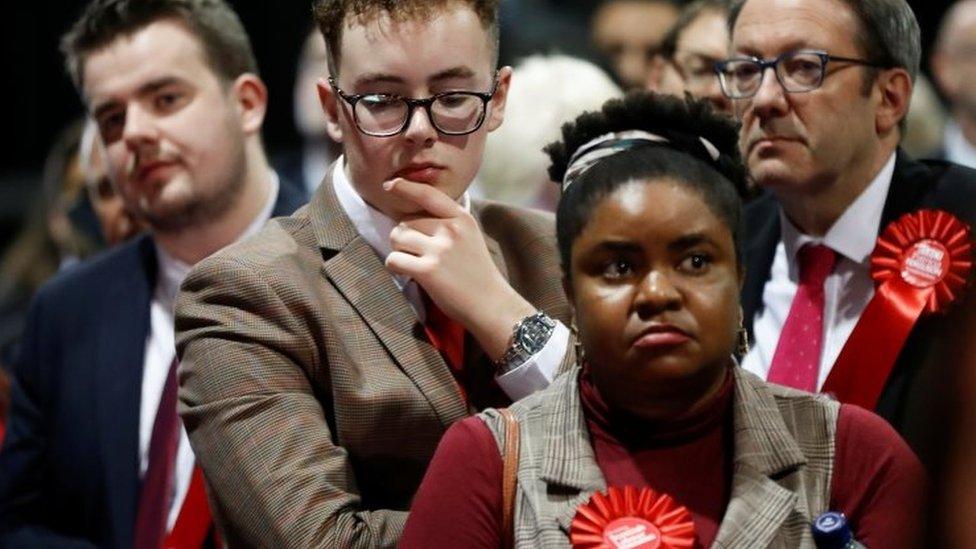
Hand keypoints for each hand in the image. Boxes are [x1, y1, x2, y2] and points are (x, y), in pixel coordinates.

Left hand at [384, 179, 535, 359]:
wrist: (490, 303)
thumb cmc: (477, 273)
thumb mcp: (470, 237)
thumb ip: (447, 224)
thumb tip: (411, 218)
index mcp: (462, 218)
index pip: (428, 195)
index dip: (406, 187)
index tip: (390, 185)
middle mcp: (450, 229)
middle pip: (405, 221)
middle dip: (404, 237)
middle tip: (417, 253)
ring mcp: (439, 250)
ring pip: (397, 237)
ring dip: (399, 250)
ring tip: (414, 262)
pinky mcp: (427, 270)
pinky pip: (393, 260)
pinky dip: (395, 267)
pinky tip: (408, 273)